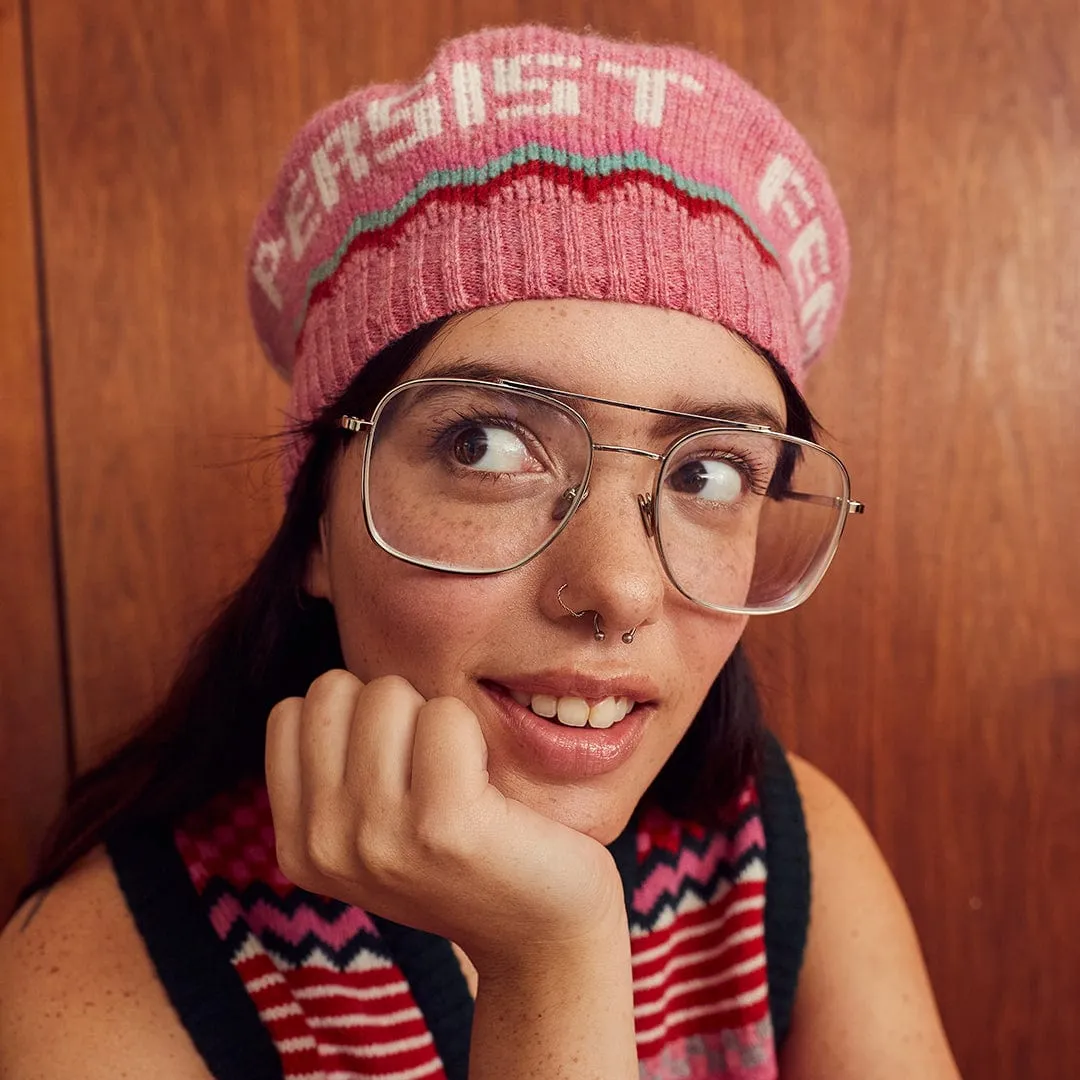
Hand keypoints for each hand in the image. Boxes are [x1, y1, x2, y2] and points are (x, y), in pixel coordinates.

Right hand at [265, 670, 625, 970]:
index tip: (396, 766)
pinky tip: (488, 785)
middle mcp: (324, 846)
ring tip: (461, 777)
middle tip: (432, 767)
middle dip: (390, 708)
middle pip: (334, 691)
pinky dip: (474, 731)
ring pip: (387, 693)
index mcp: (299, 846)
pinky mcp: (443, 825)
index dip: (353, 716)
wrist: (543, 932)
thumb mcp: (374, 828)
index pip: (292, 711)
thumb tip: (330, 683)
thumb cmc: (465, 858)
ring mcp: (377, 838)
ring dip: (433, 717)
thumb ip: (337, 771)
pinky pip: (446, 714)